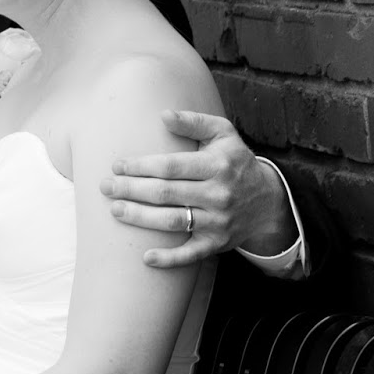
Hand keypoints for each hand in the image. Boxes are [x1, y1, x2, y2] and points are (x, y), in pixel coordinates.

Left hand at [100, 110, 296, 268]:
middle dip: (131, 190)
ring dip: (140, 218)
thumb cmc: (235, 162)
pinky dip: (169, 258)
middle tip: (106, 187)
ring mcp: (217, 221)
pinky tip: (146, 258)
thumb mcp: (223, 134)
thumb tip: (163, 115)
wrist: (268, 201)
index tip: (117, 165)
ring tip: (115, 210)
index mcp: (217, 166)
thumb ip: (194, 122)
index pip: (171, 166)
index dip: (141, 166)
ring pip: (173, 221)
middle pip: (166, 193)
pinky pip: (191, 254)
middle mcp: (218, 194)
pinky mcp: (217, 243)